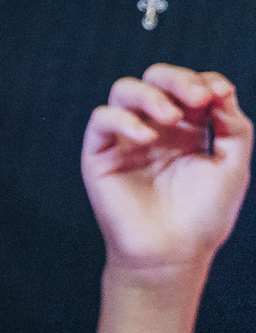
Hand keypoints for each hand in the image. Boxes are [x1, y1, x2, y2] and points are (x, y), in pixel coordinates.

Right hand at [82, 65, 251, 277]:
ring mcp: (126, 139)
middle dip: (177, 79)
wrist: (173, 253)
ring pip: (125, 91)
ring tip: (171, 116)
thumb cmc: (203, 215)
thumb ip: (233, 125)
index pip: (190, 87)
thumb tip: (220, 88)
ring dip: (150, 94)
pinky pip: (102, 120)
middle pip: (156, 79)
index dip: (204, 82)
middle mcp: (156, 129)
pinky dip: (123, 119)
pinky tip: (146, 138)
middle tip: (197, 98)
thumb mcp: (232, 165)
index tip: (219, 95)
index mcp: (188, 130)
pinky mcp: (100, 154)